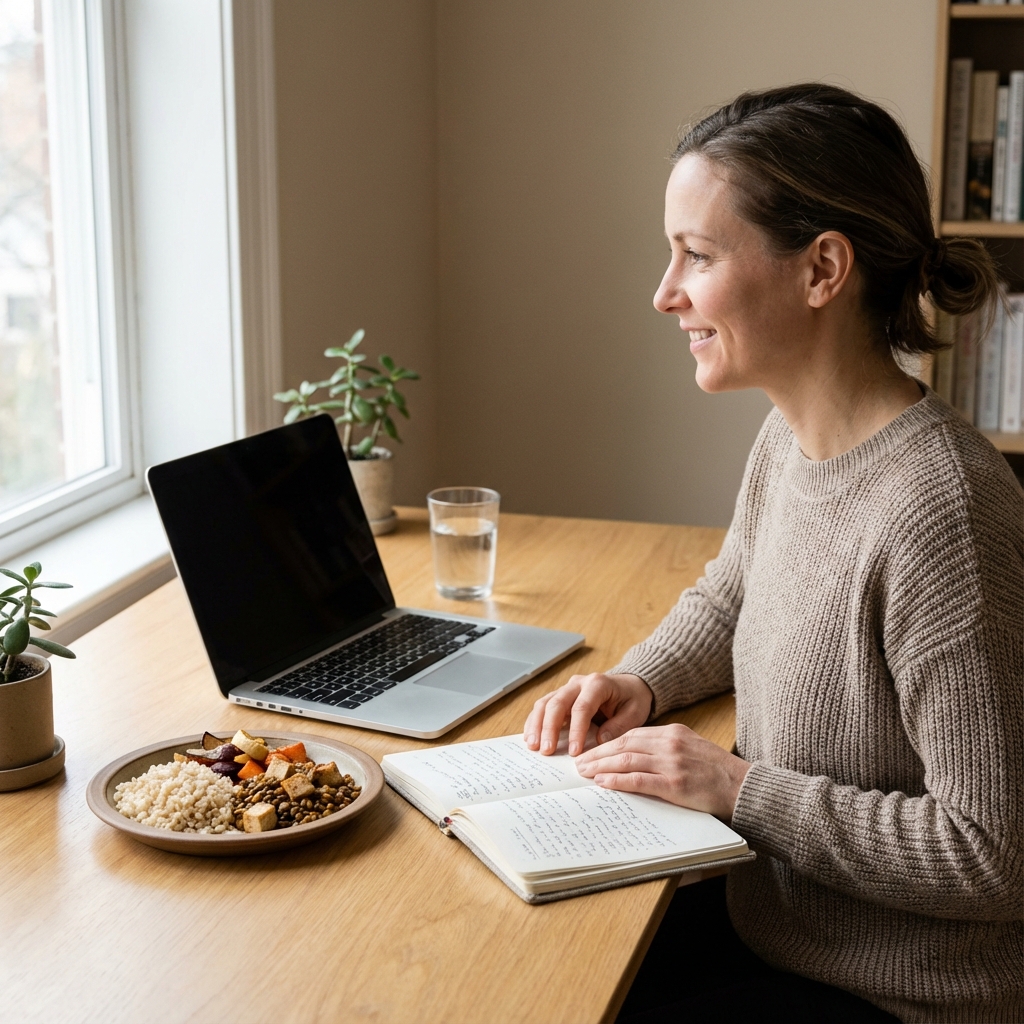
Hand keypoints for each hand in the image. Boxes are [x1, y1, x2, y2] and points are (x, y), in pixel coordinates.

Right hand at [524, 672, 653, 756]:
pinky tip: (531, 738)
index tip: (574, 752)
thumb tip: (599, 741)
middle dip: (549, 728)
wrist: (629, 685)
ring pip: (545, 703)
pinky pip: (542, 707)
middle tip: (546, 751)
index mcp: (598, 684)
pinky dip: (535, 722)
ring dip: (537, 725)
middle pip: (557, 703)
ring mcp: (567, 688)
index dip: (576, 730)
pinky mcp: (560, 696)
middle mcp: (578, 683)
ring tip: (533, 746)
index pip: (582, 707)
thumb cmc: (632, 699)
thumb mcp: (635, 712)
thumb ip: (619, 726)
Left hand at [574, 723, 750, 820]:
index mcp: (673, 732)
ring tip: (585, 773)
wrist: (743, 787)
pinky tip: (604, 783)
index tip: (591, 750)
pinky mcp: (675, 784)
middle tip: (580, 762)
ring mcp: (672, 763)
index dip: (607, 742)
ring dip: (602, 766)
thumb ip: (664, 748)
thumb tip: (634, 756)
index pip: (631, 734)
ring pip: (627, 760)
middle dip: (599, 753)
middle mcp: (670, 743)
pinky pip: (639, 780)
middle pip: (624, 745)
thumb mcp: (691, 748)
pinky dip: (618, 781)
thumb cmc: (717, 772)